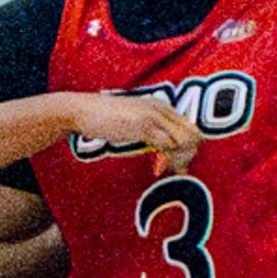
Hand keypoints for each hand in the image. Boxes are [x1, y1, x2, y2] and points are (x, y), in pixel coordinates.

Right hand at [59, 90, 204, 176]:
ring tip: (166, 171)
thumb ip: (149, 131)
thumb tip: (163, 148)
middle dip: (188, 156)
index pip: (191, 128)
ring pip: (185, 141)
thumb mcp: (133, 121)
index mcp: (162, 106)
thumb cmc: (104, 119)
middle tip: (174, 171)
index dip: (189, 150)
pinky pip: (169, 146)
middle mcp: (162, 109)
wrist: (83, 111)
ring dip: (179, 161)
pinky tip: (158, 170)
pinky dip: (168, 162)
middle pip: (194, 134)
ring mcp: (154, 117)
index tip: (177, 165)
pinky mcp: (144, 127)